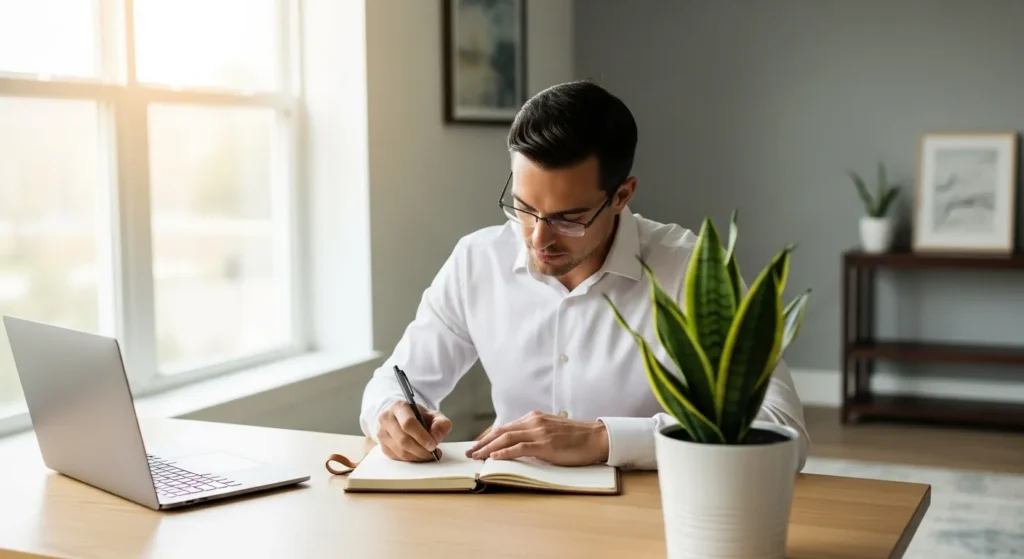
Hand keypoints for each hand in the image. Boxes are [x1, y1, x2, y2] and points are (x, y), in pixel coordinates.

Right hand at [376, 401, 452, 461]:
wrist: (401, 418)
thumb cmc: (418, 416)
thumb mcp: (433, 415)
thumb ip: (440, 423)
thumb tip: (436, 437)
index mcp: (399, 407)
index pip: (408, 423)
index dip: (421, 437)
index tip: (433, 445)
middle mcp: (386, 419)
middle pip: (403, 440)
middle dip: (421, 450)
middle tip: (433, 453)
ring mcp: (382, 433)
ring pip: (400, 451)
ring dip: (417, 456)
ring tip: (429, 455)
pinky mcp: (382, 446)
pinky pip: (397, 457)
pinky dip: (411, 459)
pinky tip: (419, 456)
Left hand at [465, 411, 608, 465]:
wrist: (597, 438)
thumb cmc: (577, 438)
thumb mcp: (552, 430)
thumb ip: (536, 433)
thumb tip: (520, 444)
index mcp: (534, 418)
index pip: (506, 427)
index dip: (489, 437)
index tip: (477, 445)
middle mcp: (534, 421)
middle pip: (501, 431)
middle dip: (483, 442)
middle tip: (470, 452)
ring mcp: (539, 432)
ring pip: (507, 438)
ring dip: (488, 448)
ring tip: (477, 456)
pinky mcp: (545, 444)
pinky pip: (520, 447)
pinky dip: (504, 452)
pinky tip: (494, 458)